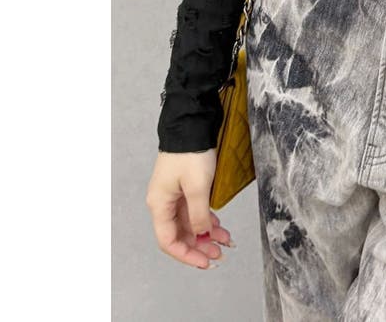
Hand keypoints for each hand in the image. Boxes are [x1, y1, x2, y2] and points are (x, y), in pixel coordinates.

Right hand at [146, 147, 234, 268]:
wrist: (192, 123)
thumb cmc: (190, 152)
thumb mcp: (197, 186)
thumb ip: (198, 214)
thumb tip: (201, 235)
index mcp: (159, 204)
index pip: (168, 241)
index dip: (186, 255)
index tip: (205, 262)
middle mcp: (163, 202)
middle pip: (179, 234)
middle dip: (199, 247)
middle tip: (219, 255)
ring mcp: (174, 194)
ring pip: (189, 223)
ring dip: (206, 234)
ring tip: (226, 242)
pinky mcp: (184, 186)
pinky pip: (194, 210)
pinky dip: (207, 219)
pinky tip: (220, 227)